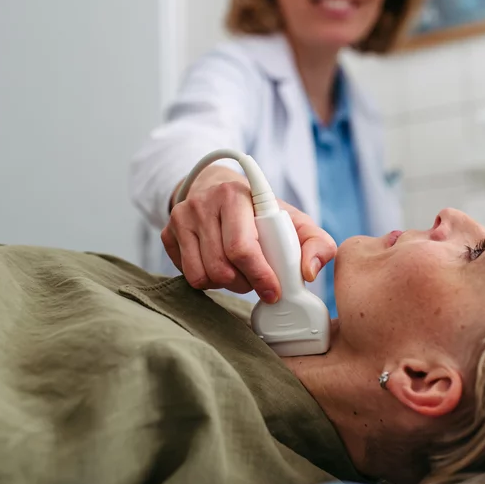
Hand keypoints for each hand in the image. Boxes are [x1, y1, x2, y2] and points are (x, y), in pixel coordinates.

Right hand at [161, 165, 335, 301]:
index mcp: (235, 196)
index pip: (242, 248)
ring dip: (225, 284)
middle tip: (256, 280)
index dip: (259, 276)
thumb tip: (309, 272)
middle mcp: (203, 204)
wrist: (217, 191)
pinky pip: (187, 276)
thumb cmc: (260, 213)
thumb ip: (317, 244)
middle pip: (222, 268)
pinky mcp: (167, 234)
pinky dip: (207, 280)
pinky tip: (219, 267)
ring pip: (203, 276)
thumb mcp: (294, 221)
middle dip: (245, 283)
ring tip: (239, 273)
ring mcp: (181, 219)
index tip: (273, 292)